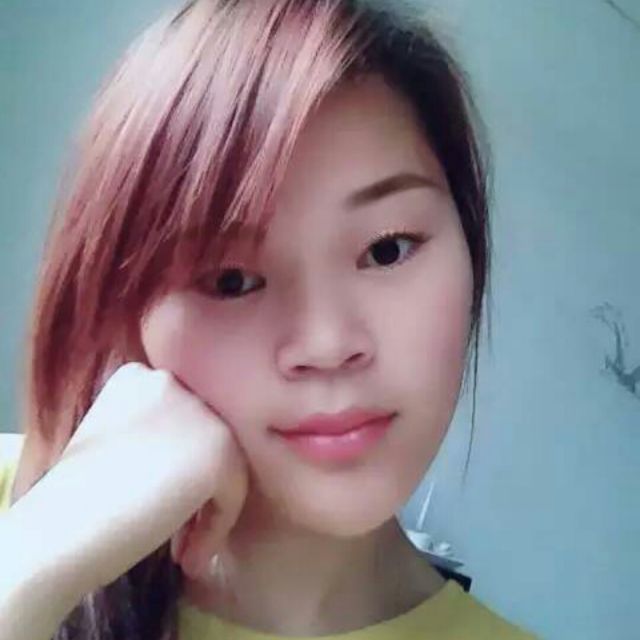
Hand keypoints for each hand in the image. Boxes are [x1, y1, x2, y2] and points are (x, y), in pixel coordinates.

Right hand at [14, 362, 248, 593]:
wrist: (61, 530)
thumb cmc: (76, 499)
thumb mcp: (117, 444)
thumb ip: (156, 435)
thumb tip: (193, 458)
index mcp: (140, 377)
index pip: (182, 419)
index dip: (179, 464)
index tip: (162, 500)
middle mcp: (172, 382)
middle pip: (207, 440)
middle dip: (197, 488)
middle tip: (179, 531)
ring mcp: (198, 412)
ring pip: (226, 466)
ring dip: (208, 510)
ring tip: (183, 548)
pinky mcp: (219, 449)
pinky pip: (233, 494)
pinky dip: (216, 528)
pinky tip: (187, 556)